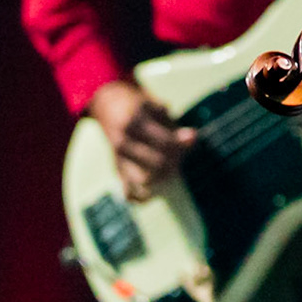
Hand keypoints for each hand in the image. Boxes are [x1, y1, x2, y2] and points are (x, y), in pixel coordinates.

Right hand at [88, 79, 196, 201]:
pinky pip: (129, 193)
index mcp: (134, 123)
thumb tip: (194, 138)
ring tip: (171, 168)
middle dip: (175, 162)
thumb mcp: (155, 107)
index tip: (190, 141)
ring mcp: (118, 159)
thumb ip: (174, 125)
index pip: (165, 143)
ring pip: (145, 181)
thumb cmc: (138, 105)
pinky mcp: (116, 170)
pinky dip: (144, 197)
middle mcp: (123, 143)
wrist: (107, 104)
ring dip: (164, 178)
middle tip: (180, 155)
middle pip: (157, 164)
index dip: (181, 146)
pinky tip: (156, 191)